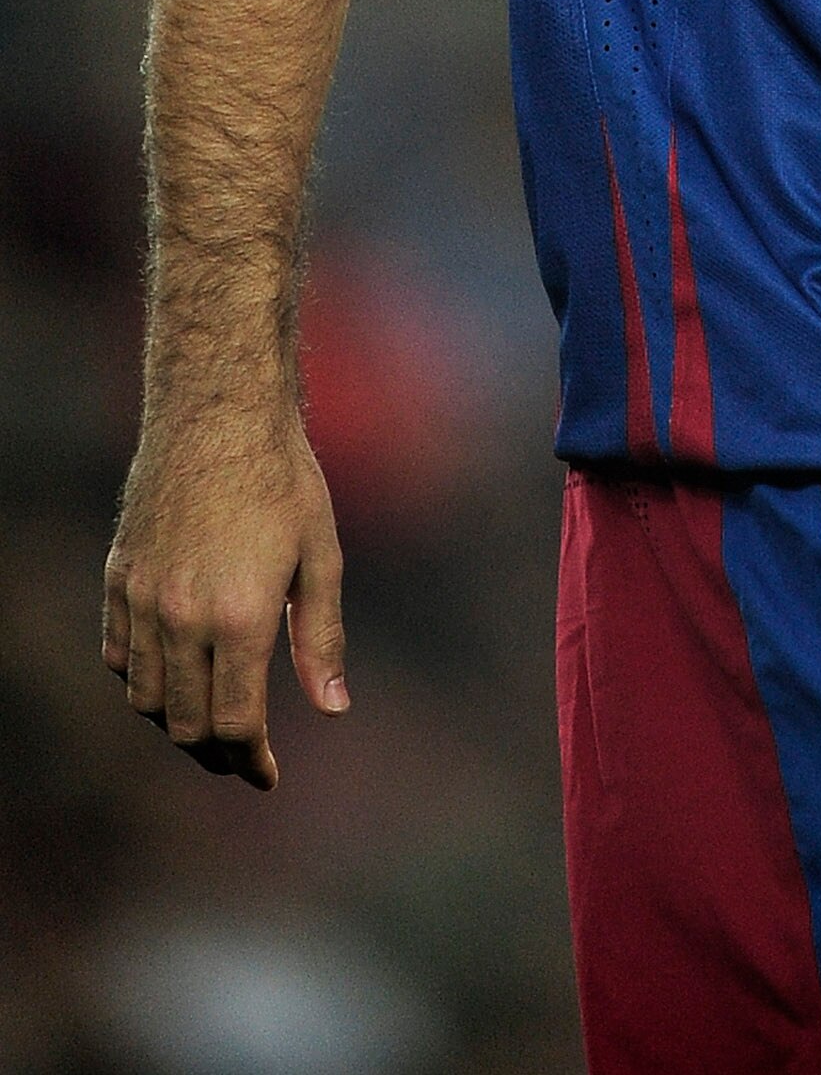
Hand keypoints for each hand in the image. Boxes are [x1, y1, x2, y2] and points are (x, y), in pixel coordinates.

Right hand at [103, 410, 348, 787]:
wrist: (219, 414)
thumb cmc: (283, 479)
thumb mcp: (321, 556)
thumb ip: (323, 638)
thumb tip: (333, 709)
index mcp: (240, 616)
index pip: (236, 724)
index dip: (252, 762)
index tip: (266, 776)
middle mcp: (182, 617)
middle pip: (186, 724)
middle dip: (217, 753)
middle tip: (242, 758)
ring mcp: (142, 599)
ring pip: (144, 699)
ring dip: (175, 722)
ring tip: (210, 720)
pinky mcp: (118, 578)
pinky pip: (117, 657)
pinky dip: (141, 680)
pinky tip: (172, 674)